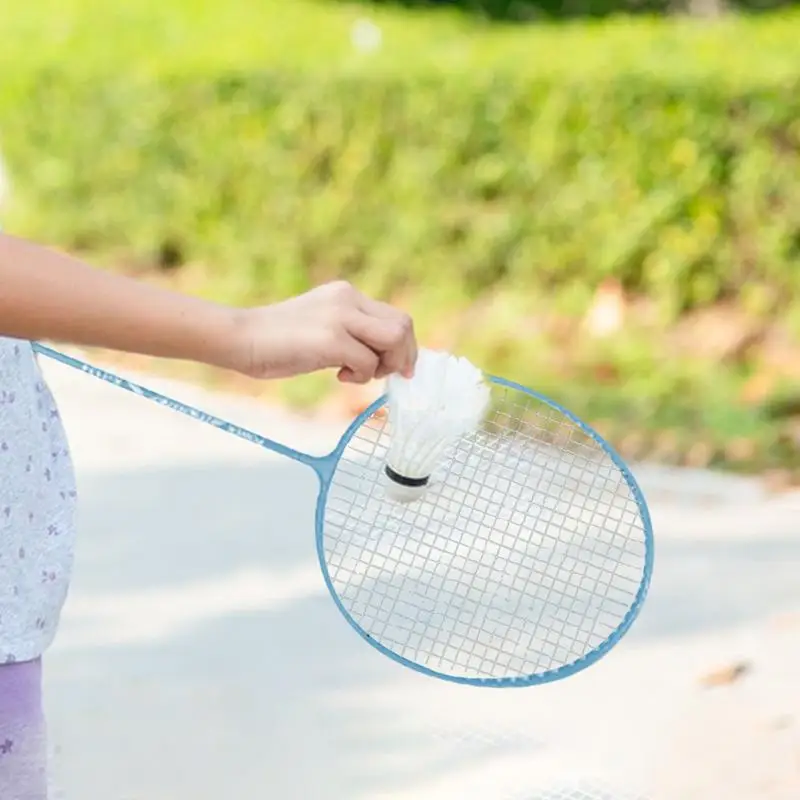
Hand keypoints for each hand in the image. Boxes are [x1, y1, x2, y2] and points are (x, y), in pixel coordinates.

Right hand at [229, 281, 416, 383]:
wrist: (240, 337)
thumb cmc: (277, 341)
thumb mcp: (321, 326)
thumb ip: (350, 332)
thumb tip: (384, 358)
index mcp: (346, 294)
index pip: (395, 316)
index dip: (404, 346)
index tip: (397, 368)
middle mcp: (347, 298)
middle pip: (403, 325)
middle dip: (403, 356)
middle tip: (384, 375)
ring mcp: (340, 316)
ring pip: (394, 339)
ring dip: (386, 365)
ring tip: (358, 374)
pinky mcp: (331, 338)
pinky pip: (368, 362)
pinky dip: (361, 377)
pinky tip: (338, 376)